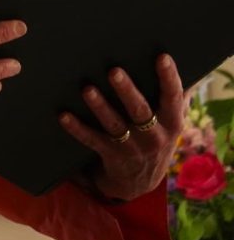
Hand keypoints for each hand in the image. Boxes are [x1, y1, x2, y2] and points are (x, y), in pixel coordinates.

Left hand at [59, 54, 187, 201]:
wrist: (139, 182)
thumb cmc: (153, 136)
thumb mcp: (170, 121)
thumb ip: (174, 94)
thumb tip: (176, 60)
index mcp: (172, 122)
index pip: (173, 97)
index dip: (169, 78)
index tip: (162, 57)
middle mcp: (155, 136)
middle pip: (140, 110)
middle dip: (126, 91)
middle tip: (114, 71)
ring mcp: (132, 148)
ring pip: (115, 125)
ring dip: (100, 107)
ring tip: (87, 89)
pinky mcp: (111, 156)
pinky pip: (92, 140)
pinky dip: (77, 129)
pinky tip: (64, 115)